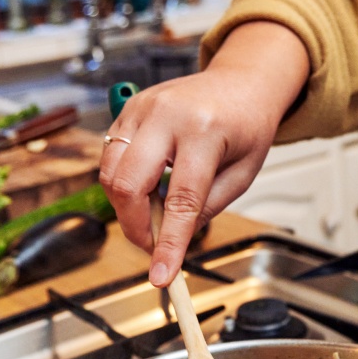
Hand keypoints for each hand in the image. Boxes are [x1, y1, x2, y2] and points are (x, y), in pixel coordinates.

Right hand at [99, 22, 308, 286]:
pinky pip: (110, 157)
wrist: (241, 82)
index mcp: (205, 131)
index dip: (168, 243)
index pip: (180, 200)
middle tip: (153, 244)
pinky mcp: (128, 109)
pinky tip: (147, 188)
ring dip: (126, 207)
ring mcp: (142, 108)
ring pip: (110, 173)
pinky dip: (123, 184)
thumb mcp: (242, 174)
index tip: (162, 276)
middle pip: (128, 185)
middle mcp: (168, 115)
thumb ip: (207, 208)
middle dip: (135, 227)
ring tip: (155, 213)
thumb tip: (173, 241)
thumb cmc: (247, 126)